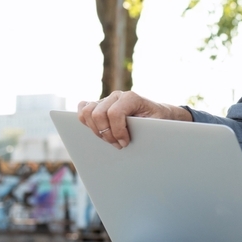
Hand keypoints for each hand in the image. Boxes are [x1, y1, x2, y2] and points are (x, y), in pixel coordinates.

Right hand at [77, 91, 191, 148]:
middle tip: (118, 145)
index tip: (124, 143)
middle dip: (106, 134)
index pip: (114, 113)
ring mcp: (106, 100)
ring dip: (96, 130)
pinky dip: (86, 121)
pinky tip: (99, 131)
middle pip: (98, 114)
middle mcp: (116, 96)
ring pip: (87, 112)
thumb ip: (144, 129)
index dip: (117, 131)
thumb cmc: (157, 121)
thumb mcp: (156, 125)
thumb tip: (128, 141)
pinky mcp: (99, 105)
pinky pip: (83, 108)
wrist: (158, 114)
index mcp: (131, 98)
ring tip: (109, 139)